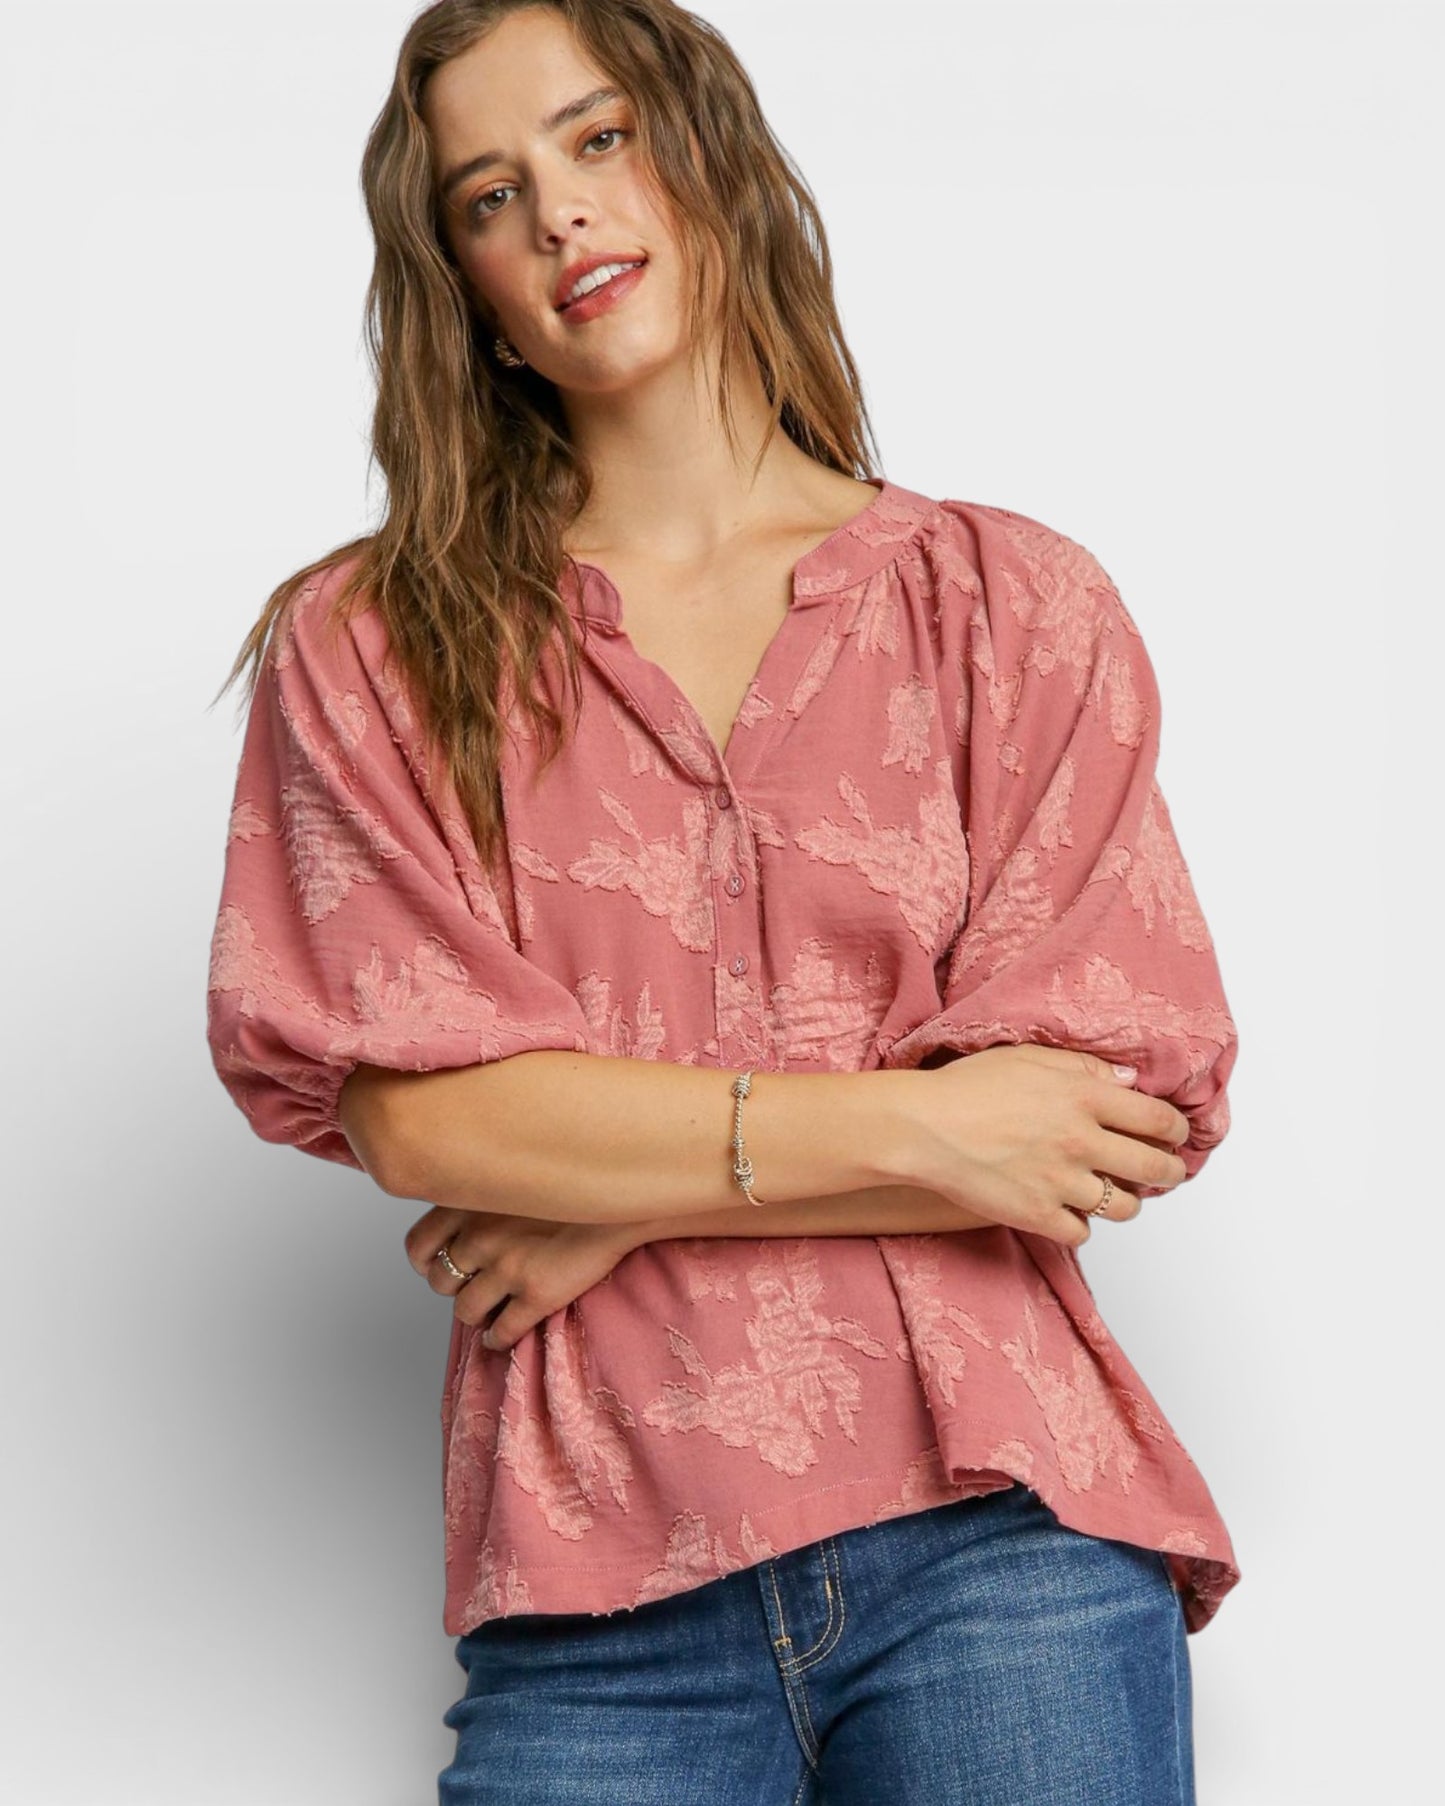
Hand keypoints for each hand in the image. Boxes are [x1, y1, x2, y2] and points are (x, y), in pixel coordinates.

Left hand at [403, 1206, 636, 1351]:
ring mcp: (507, 1267)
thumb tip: (463, 1221)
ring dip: (475, 1315)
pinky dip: (497, 1339)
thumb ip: (482, 1193)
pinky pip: (501, 1331)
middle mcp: (480, 1235)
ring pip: (465, 1311)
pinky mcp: (536, 1295)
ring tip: (488, 1313)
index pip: (419, 1244)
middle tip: (471, 1285)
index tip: (437, 1264)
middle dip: (454, 1287)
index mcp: (470, 1202)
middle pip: (441, 1280)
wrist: (623, 1197)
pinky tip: (503, 1335)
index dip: (426, 1261)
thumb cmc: (572, 1183)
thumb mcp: (514, 1172)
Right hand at [904, 1045, 1191, 1246]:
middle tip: (1166, 1171)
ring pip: (1124, 1207)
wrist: (922, 1128)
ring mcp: (1061, 1183)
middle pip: (1154, 1168)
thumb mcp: (1029, 1058)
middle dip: (1169, 1171)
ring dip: (1125, 1200)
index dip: (1178, 1130)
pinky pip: (1081, 1232)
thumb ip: (1085, 1067)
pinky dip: (1078, 1223)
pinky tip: (1067, 1207)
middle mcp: (1081, 1141)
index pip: (1159, 1119)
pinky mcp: (1037, 1215)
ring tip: (1112, 1191)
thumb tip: (1128, 1080)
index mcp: (1084, 1097)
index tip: (1176, 1135)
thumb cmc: (968, 1087)